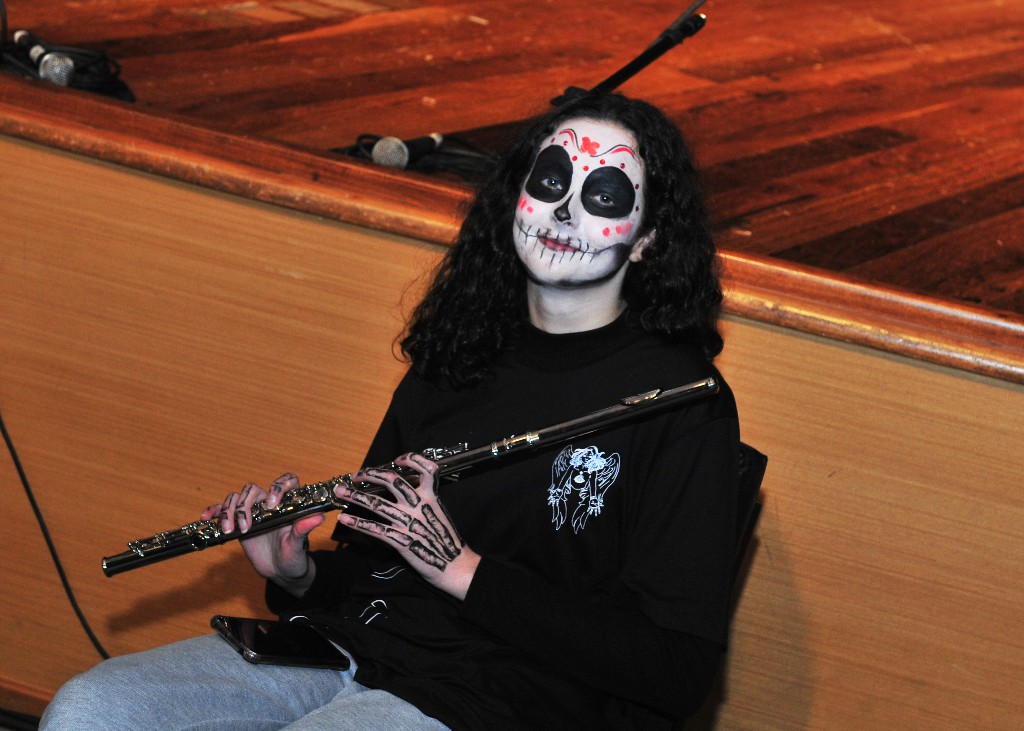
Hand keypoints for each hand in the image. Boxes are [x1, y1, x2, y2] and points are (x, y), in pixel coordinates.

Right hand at [200, 472, 323, 596]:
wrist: (281, 570)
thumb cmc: (294, 556)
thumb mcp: (298, 545)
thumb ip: (304, 529)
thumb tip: (318, 517)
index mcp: (288, 504)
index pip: (286, 482)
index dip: (278, 487)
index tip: (272, 504)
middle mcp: (269, 504)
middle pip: (253, 489)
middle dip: (246, 505)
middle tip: (247, 526)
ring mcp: (252, 511)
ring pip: (236, 498)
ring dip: (229, 511)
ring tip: (230, 531)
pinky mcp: (238, 521)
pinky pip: (223, 510)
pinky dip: (214, 511)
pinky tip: (207, 517)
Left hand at [335, 453, 479, 599]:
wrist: (455, 566)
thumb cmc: (447, 540)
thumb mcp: (440, 512)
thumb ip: (425, 499)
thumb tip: (409, 490)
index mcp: (432, 496)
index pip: (425, 468)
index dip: (411, 459)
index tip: (397, 460)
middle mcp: (419, 505)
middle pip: (392, 480)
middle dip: (370, 474)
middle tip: (355, 475)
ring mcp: (409, 522)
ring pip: (377, 503)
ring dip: (355, 496)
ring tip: (341, 492)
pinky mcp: (401, 540)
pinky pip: (375, 528)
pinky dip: (358, 522)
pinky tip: (345, 518)